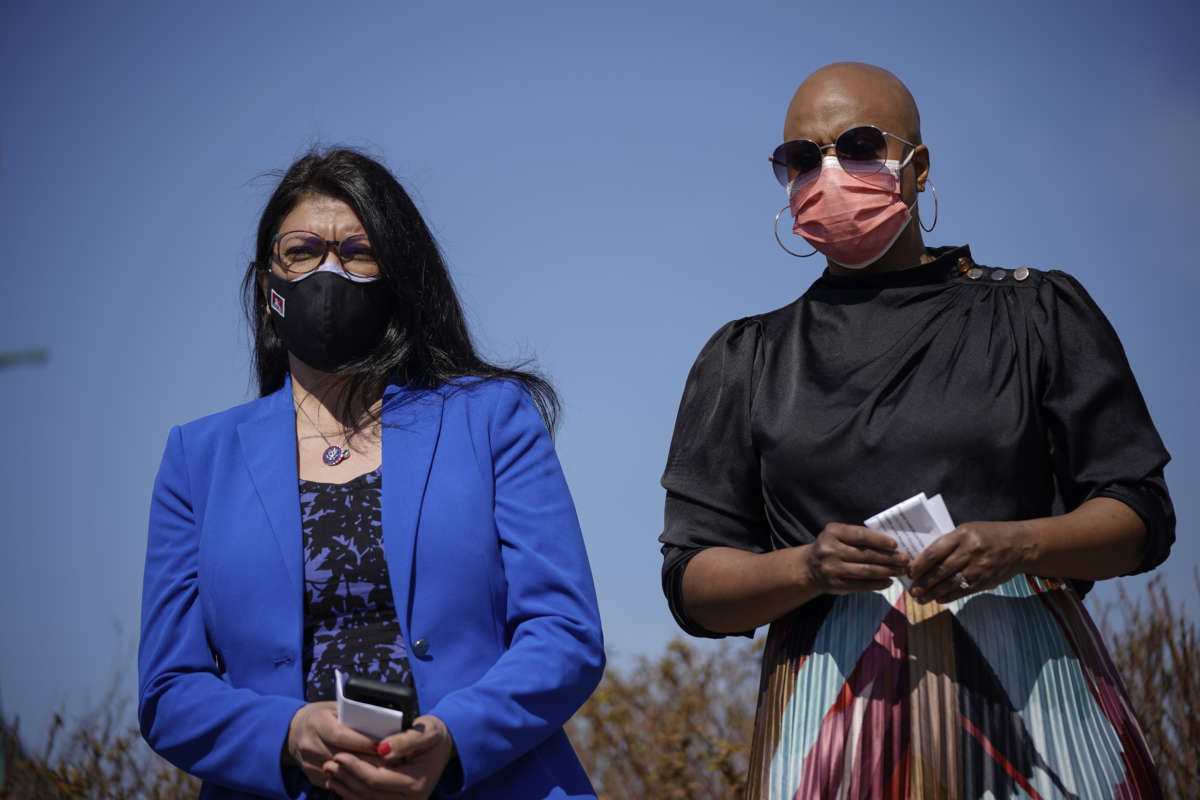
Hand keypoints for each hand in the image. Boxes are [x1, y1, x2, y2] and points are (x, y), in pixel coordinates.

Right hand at [283, 702, 377, 788]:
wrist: (294, 731)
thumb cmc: (321, 716)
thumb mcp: (334, 708)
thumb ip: (353, 714)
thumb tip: (379, 722)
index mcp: (317, 722)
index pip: (340, 735)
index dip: (362, 742)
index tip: (381, 745)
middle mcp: (309, 743)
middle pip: (342, 756)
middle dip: (367, 759)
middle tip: (388, 760)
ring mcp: (308, 762)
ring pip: (340, 772)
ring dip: (361, 772)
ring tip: (381, 769)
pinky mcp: (310, 775)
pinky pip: (335, 781)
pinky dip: (351, 779)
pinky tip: (365, 775)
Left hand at [324, 715, 454, 799]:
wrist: (442, 746)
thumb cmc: (433, 735)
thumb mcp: (426, 731)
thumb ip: (407, 740)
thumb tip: (383, 750)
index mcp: (417, 783)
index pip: (378, 780)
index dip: (355, 768)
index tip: (339, 755)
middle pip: (369, 794)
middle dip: (346, 778)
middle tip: (328, 764)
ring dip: (345, 788)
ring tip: (329, 773)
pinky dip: (351, 794)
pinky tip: (338, 784)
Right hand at [802, 523, 909, 594]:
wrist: (809, 568)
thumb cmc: (831, 547)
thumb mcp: (838, 535)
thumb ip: (858, 536)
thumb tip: (891, 545)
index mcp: (833, 532)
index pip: (861, 535)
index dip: (880, 540)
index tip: (896, 545)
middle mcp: (830, 550)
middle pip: (866, 555)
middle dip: (889, 558)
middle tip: (905, 560)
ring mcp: (832, 569)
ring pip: (866, 571)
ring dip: (887, 571)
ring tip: (900, 571)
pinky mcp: (835, 585)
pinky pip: (860, 585)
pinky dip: (877, 584)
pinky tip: (888, 582)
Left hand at [908, 520, 1035, 603]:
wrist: (1020, 546)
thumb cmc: (988, 535)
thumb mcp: (967, 530)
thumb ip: (948, 543)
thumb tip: (924, 559)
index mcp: (962, 536)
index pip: (935, 552)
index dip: (920, 564)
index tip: (909, 572)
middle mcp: (970, 552)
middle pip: (941, 571)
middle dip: (924, 583)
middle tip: (912, 590)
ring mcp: (979, 569)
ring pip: (951, 584)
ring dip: (933, 593)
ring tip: (921, 599)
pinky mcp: (986, 582)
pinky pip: (964, 591)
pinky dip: (949, 597)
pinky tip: (939, 599)